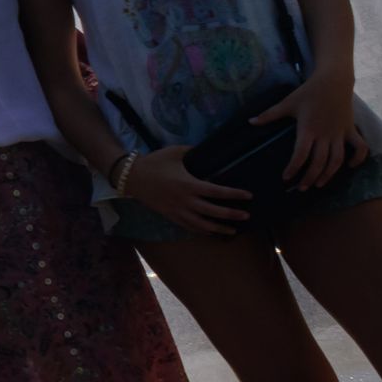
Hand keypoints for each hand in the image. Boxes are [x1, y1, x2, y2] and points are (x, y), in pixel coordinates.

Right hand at [121, 145, 249, 234]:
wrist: (133, 177)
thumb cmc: (155, 162)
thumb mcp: (176, 152)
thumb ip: (193, 151)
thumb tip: (207, 150)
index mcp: (189, 184)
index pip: (217, 191)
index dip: (234, 194)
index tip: (248, 195)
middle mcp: (186, 200)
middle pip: (214, 211)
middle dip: (231, 215)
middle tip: (247, 216)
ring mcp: (178, 211)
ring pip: (203, 224)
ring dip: (219, 228)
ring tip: (233, 230)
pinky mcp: (171, 216)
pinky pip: (190, 227)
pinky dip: (203, 231)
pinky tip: (212, 232)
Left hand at [264, 72, 363, 190]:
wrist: (333, 80)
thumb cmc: (308, 92)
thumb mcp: (287, 103)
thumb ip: (269, 115)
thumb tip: (250, 122)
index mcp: (308, 129)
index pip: (300, 155)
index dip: (293, 168)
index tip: (286, 178)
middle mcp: (325, 134)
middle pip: (319, 162)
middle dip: (310, 177)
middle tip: (301, 188)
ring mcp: (340, 133)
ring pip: (337, 159)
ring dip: (329, 174)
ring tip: (319, 184)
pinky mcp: (350, 130)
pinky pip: (360, 147)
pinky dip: (358, 159)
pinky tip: (350, 167)